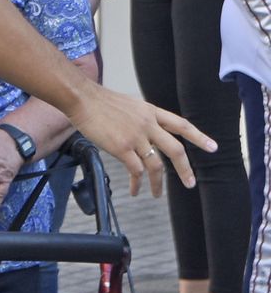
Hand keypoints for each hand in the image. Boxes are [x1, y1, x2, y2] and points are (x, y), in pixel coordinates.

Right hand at [68, 83, 215, 196]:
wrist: (81, 98)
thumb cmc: (98, 101)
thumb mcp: (129, 105)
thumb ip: (142, 119)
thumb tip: (147, 135)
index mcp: (150, 111)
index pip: (181, 124)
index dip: (198, 136)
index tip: (213, 147)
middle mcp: (147, 124)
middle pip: (175, 150)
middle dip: (185, 169)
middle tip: (190, 183)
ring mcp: (136, 136)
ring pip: (156, 165)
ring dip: (158, 183)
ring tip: (156, 194)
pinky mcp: (122, 147)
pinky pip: (136, 170)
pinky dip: (137, 182)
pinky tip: (135, 189)